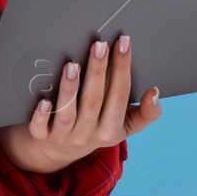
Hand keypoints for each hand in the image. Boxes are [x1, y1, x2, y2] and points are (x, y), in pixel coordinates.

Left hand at [0, 35, 160, 174]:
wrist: (58, 153)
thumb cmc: (96, 129)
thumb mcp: (124, 127)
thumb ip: (145, 113)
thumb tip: (155, 92)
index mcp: (111, 130)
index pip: (120, 95)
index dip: (122, 68)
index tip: (124, 42)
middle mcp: (88, 134)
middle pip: (94, 99)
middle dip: (98, 70)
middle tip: (100, 44)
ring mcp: (64, 137)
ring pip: (68, 113)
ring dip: (70, 89)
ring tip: (72, 65)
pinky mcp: (41, 138)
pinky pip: (41, 129)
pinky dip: (42, 115)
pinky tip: (44, 99)